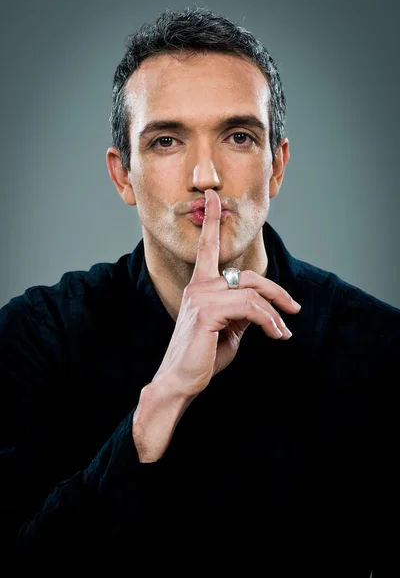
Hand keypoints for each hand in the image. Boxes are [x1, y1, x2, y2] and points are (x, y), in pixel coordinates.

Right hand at [154, 189, 301, 398]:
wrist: (181, 381)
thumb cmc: (202, 356)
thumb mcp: (229, 330)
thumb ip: (241, 312)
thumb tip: (261, 306)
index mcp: (201, 286)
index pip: (207, 248)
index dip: (210, 220)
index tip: (212, 196)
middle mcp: (200, 286)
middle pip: (249, 276)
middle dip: (277, 292)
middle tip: (293, 310)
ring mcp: (202, 296)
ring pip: (253, 294)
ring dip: (275, 315)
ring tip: (282, 334)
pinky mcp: (208, 311)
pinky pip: (250, 308)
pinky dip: (269, 322)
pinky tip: (275, 335)